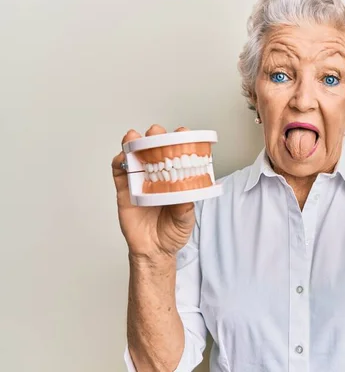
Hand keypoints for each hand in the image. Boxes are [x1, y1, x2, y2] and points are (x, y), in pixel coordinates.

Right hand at [111, 124, 195, 260]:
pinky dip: (118, 162)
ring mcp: (139, 182)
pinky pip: (119, 173)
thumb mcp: (185, 220)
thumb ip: (184, 206)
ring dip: (133, 144)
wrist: (154, 251)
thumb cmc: (172, 232)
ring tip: (134, 137)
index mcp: (175, 179)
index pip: (178, 155)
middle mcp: (157, 176)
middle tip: (156, 133)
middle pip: (154, 150)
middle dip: (155, 137)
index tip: (183, 133)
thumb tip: (185, 192)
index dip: (179, 142)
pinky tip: (122, 158)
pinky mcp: (125, 191)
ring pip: (134, 157)